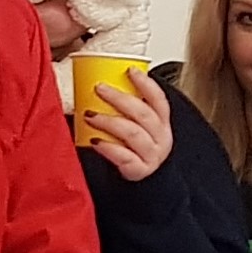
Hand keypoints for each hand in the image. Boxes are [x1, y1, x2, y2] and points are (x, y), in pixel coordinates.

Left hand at [83, 65, 171, 183]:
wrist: (141, 182)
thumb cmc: (133, 150)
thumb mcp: (135, 126)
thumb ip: (124, 110)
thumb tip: (98, 88)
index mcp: (161, 122)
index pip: (158, 99)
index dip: (146, 83)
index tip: (129, 70)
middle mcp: (160, 137)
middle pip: (143, 113)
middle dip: (120, 98)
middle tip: (99, 89)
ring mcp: (152, 155)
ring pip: (133, 133)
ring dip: (109, 121)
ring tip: (90, 115)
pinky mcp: (140, 170)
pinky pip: (125, 157)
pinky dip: (109, 147)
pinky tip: (95, 141)